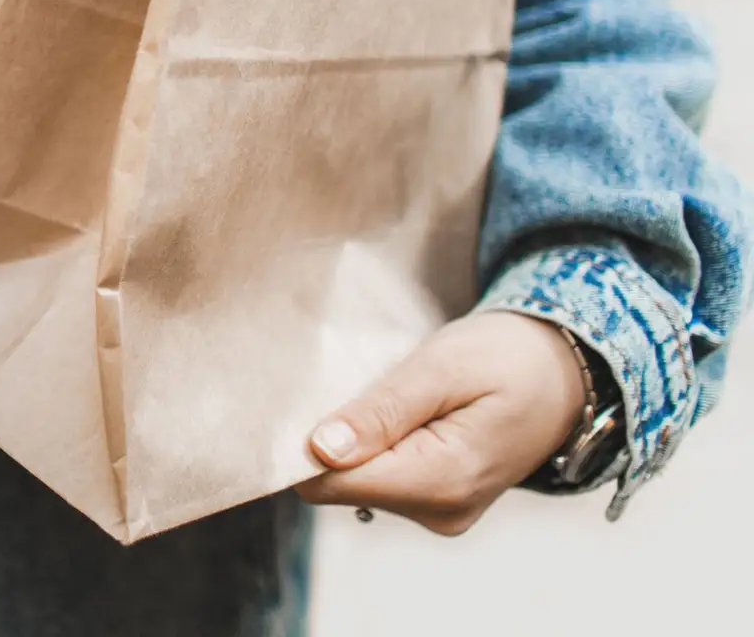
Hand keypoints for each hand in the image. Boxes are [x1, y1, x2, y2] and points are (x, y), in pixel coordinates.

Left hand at [297, 311, 586, 535]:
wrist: (566, 373)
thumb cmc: (508, 358)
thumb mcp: (443, 367)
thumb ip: (382, 411)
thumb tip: (323, 449)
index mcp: (444, 480)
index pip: (333, 484)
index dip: (303, 445)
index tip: (301, 397)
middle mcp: (441, 511)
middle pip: (340, 484)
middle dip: (332, 436)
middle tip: (359, 381)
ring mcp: (442, 511)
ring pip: (356, 481)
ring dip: (356, 437)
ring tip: (390, 392)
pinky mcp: (438, 500)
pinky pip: (380, 477)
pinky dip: (376, 444)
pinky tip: (398, 411)